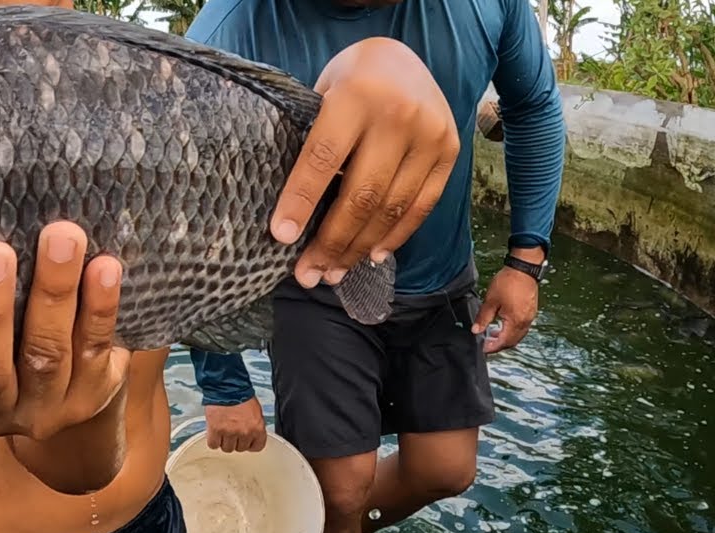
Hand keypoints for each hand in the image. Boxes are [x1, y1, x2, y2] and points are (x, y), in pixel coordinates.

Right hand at [0, 221, 130, 439]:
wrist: (78, 409)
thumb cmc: (0, 365)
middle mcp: (5, 411)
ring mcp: (56, 402)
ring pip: (51, 351)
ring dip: (57, 294)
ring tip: (63, 236)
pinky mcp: (101, 385)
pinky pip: (101, 343)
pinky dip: (103, 304)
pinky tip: (107, 265)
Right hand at [204, 398, 266, 452]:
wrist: (227, 386)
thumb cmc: (241, 395)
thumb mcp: (256, 411)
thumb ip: (254, 426)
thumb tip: (251, 435)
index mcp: (257, 427)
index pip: (257, 447)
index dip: (250, 444)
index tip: (246, 441)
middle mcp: (245, 432)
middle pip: (240, 449)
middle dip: (236, 441)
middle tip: (232, 430)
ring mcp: (230, 432)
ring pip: (227, 448)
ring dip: (224, 441)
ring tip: (223, 430)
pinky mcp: (216, 430)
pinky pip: (214, 444)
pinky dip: (213, 440)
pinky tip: (215, 433)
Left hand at [271, 37, 458, 287]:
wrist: (404, 59)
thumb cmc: (349, 82)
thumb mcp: (323, 94)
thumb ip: (312, 142)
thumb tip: (290, 214)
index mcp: (356, 95)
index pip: (323, 158)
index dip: (301, 201)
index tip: (281, 238)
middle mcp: (398, 115)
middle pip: (361, 194)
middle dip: (331, 242)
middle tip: (308, 275)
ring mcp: (430, 135)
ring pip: (391, 207)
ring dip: (359, 248)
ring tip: (332, 273)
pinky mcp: (450, 152)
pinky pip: (421, 206)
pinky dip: (395, 236)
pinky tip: (370, 256)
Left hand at [471, 248, 542, 352]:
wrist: (523, 268)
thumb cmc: (508, 282)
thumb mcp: (490, 301)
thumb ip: (483, 318)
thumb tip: (476, 331)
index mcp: (516, 321)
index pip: (504, 342)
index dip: (492, 347)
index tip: (483, 348)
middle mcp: (526, 322)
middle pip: (512, 341)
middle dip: (499, 345)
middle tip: (486, 343)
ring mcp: (530, 316)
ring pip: (518, 335)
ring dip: (506, 338)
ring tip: (492, 334)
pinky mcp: (531, 311)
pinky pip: (522, 327)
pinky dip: (512, 330)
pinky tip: (502, 325)